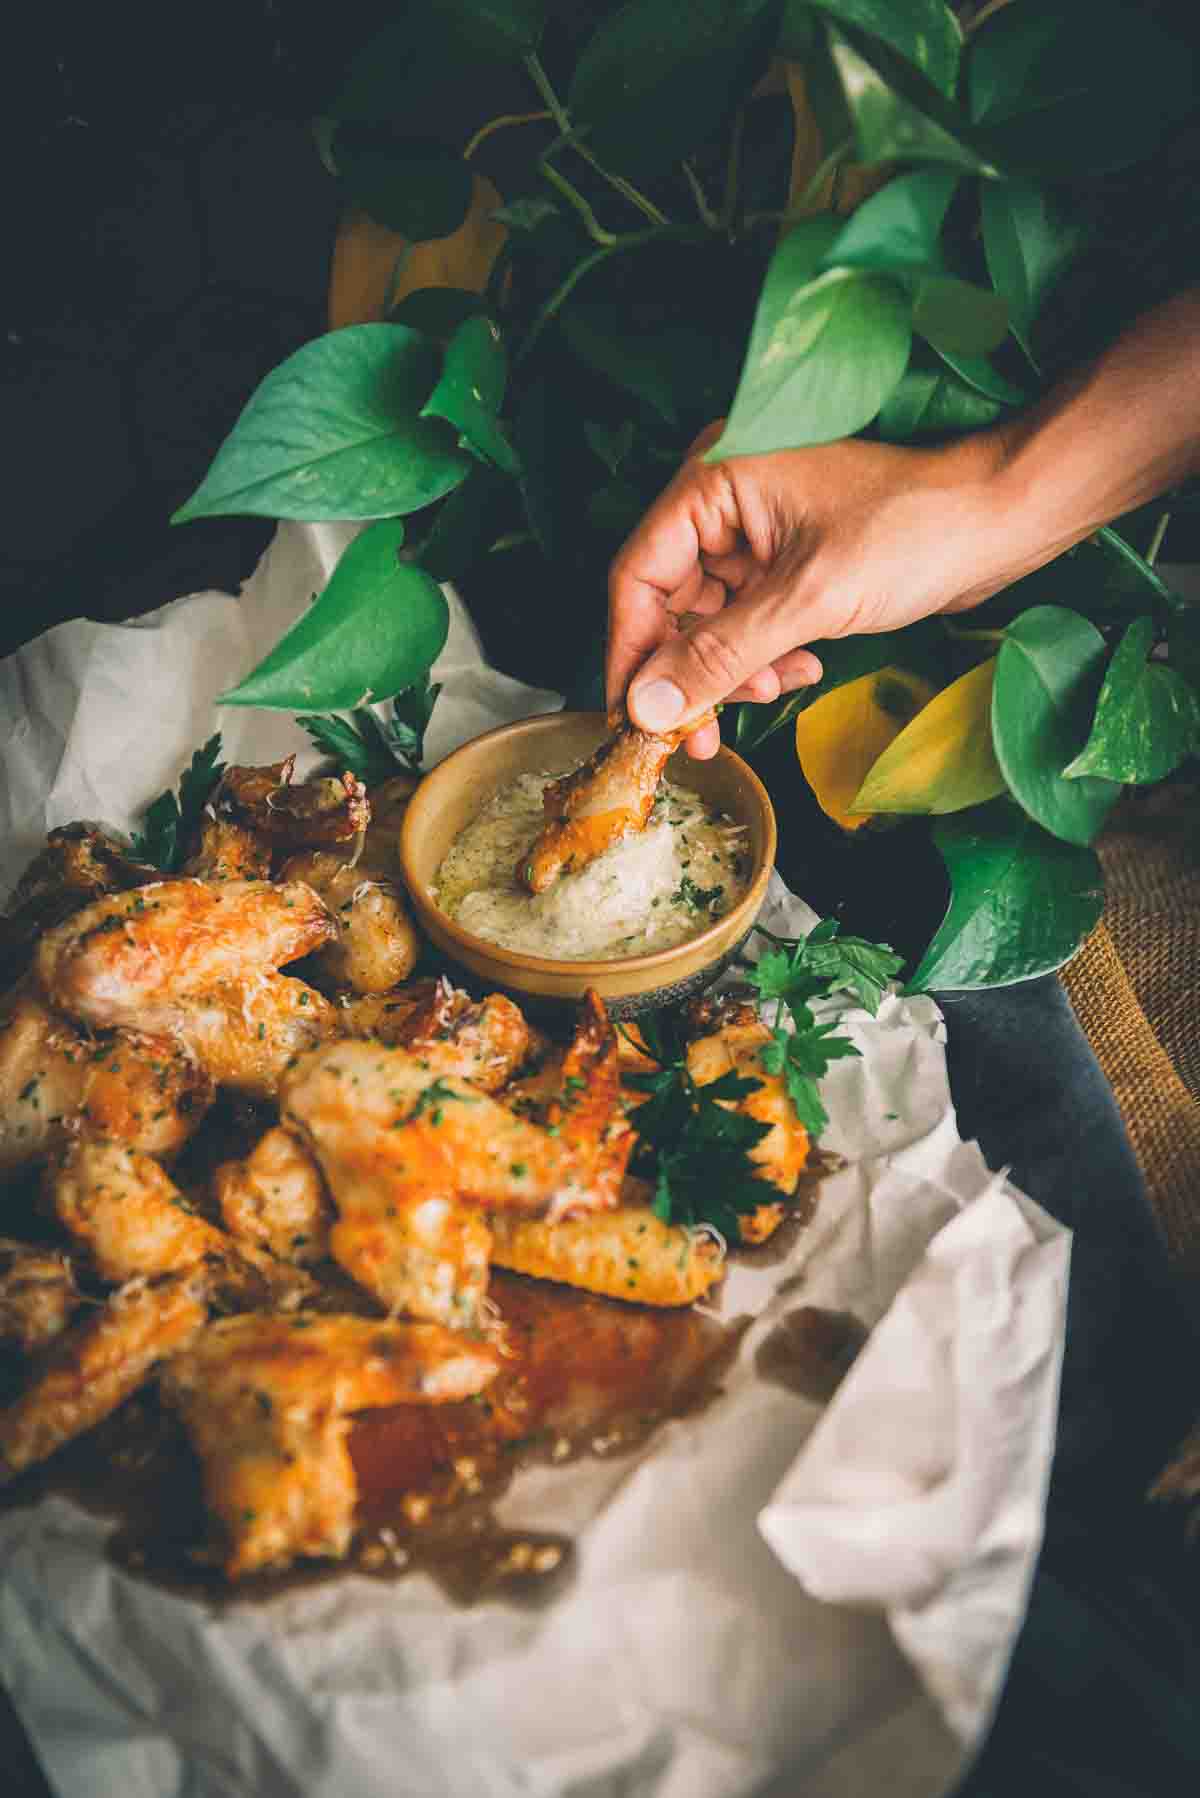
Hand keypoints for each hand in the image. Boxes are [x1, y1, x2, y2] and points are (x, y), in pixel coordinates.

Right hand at [606, 423, 1015, 756]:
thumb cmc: (917, 530)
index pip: (639, 575)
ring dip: (733, 670)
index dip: (632, 653)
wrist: (1006, 518)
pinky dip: (765, 655)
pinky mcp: (790, 560)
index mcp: (714, 480)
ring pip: (710, 621)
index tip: (634, 719)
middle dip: (691, 672)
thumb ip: (720, 657)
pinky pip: (750, 621)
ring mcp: (759, 531)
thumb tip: (647, 709)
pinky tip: (801, 667)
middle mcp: (726, 500)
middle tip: (703, 735)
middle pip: (670, 604)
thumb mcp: (808, 600)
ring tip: (772, 690)